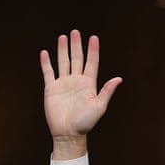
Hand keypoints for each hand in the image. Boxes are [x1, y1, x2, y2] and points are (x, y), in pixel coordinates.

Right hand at [40, 30, 121, 158]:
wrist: (68, 133)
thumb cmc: (86, 122)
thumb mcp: (99, 106)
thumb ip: (107, 91)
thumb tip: (119, 79)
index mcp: (89, 84)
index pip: (92, 63)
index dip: (93, 50)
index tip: (94, 37)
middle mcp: (76, 81)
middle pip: (77, 59)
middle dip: (76, 45)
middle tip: (75, 31)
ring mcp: (64, 84)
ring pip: (63, 62)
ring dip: (63, 50)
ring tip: (63, 37)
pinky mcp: (51, 89)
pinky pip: (48, 73)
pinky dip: (46, 63)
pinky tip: (45, 52)